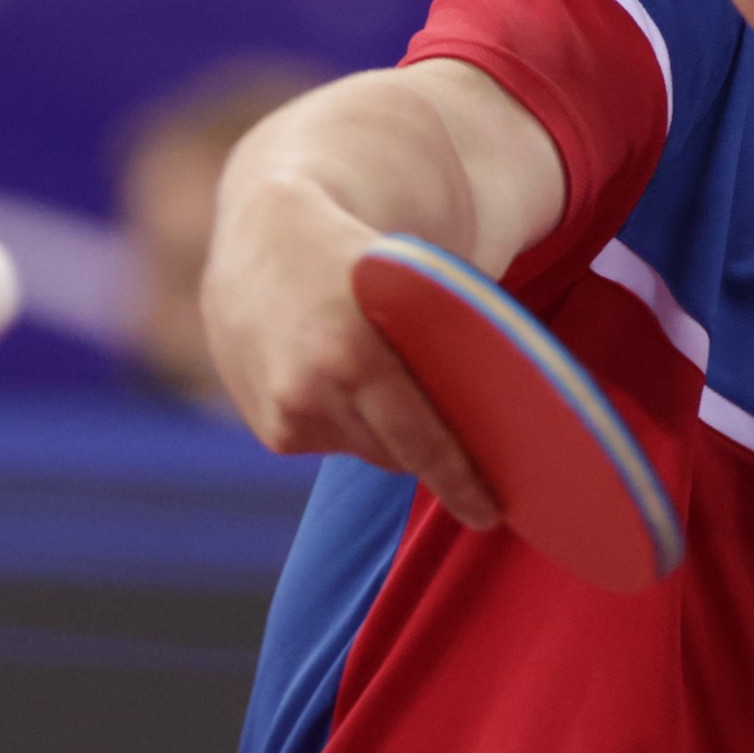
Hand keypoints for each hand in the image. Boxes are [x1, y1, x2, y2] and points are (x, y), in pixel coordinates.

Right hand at [202, 169, 502, 529]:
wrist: (260, 239)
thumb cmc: (360, 259)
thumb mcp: (406, 284)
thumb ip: (441, 345)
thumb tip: (493, 420)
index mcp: (353, 351)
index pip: (421, 440)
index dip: (460, 482)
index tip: (489, 513)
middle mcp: (311, 389)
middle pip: (399, 453)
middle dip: (434, 456)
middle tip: (475, 469)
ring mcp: (285, 415)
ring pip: (369, 450)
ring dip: (390, 432)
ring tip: (383, 378)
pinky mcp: (271, 431)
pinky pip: (338, 444)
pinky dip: (353, 422)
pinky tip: (340, 379)